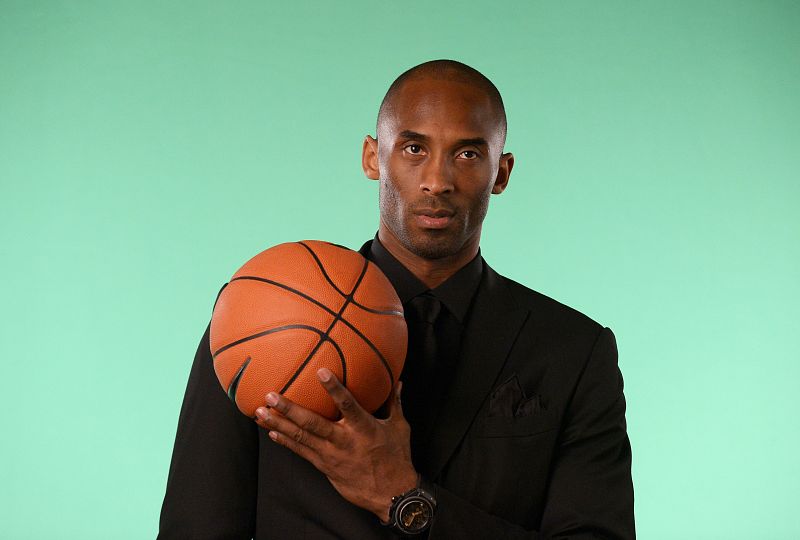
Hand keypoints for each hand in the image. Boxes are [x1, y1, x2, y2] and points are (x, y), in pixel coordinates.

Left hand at [254, 368, 417, 520]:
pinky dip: (286, 441)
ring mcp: (332, 455)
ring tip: (260, 412)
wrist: (390, 494)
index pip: (347, 404)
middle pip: (312, 423)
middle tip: (271, 396)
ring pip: (301, 438)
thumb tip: (397, 382)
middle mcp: (344, 440)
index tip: (321, 372)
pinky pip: (301, 452)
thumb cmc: (397, 458)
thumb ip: (394, 403)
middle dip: (289, 409)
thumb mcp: (400, 428)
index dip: (334, 389)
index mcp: (364, 428)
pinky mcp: (325, 466)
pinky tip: (271, 432)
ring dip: (279, 425)